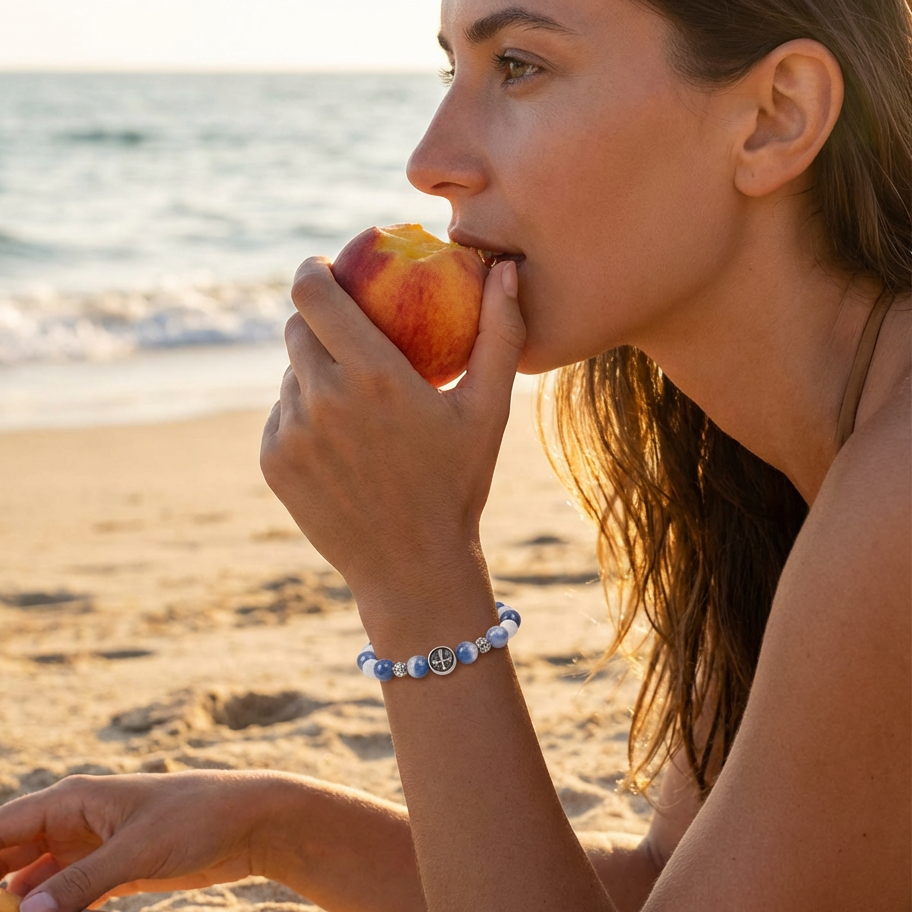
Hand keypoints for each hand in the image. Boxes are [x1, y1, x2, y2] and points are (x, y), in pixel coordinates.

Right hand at [0, 771, 276, 911]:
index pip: (1, 829)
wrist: (252, 822)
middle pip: (9, 855)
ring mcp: (92, 848)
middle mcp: (74, 821)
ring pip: (33, 881)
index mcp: (72, 800)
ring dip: (17, 903)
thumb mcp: (138, 849)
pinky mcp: (113, 872)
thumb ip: (82, 881)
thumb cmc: (198, 817)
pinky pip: (64, 897)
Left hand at [260, 258, 524, 609]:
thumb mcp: (488, 410)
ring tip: (354, 402)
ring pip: (288, 374)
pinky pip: (278, 415)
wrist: (412, 567)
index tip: (325, 268)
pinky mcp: (273, 462)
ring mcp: (290, 433)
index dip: (312, 270)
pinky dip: (302, 414)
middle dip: (318, 320)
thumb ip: (500, 333)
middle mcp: (321, 398)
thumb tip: (505, 269)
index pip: (313, 292)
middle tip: (348, 335)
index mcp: (373, 374)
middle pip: (295, 327)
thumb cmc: (458, 484)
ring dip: (313, 371)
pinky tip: (339, 442)